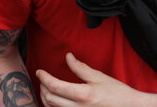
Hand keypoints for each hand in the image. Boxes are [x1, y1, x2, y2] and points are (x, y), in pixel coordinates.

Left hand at [36, 53, 156, 106]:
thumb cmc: (117, 93)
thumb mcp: (99, 77)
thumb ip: (81, 68)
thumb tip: (68, 57)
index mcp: (83, 95)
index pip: (55, 87)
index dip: (44, 78)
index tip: (39, 72)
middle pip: (50, 100)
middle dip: (43, 88)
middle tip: (43, 79)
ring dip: (46, 99)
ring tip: (47, 88)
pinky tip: (56, 100)